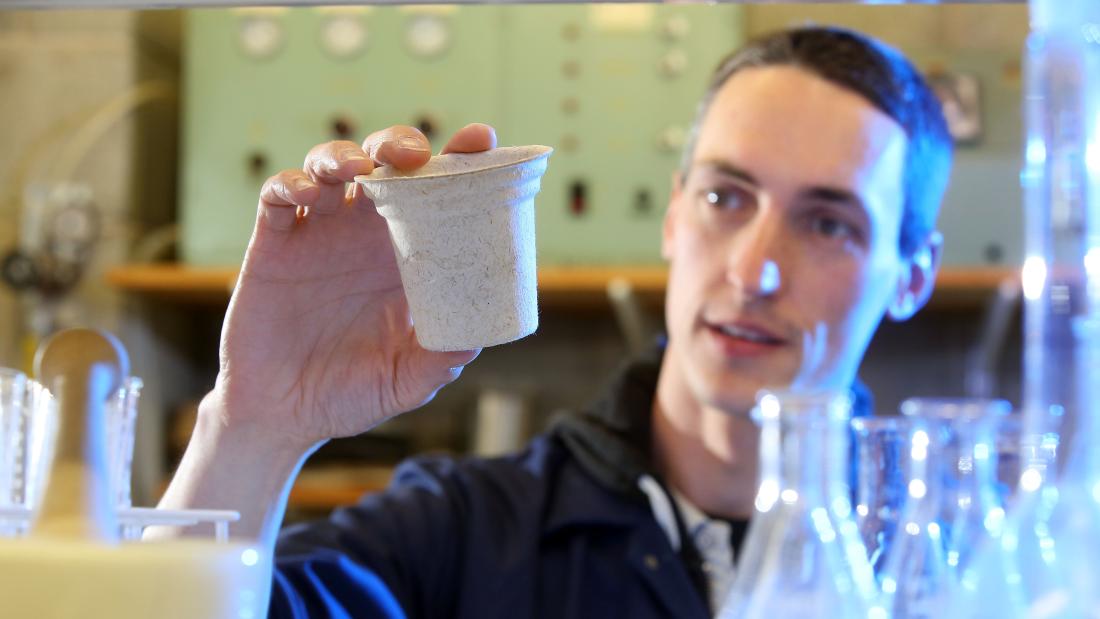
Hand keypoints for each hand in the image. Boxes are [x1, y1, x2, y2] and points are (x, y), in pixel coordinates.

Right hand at [206, 123, 496, 454]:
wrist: (284, 415)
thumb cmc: (352, 393)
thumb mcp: (405, 381)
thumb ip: (438, 359)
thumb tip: (475, 339)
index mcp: (408, 255)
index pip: (438, 193)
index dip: (459, 160)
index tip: (481, 139)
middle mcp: (365, 234)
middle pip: (384, 163)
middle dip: (398, 144)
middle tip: (413, 155)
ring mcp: (319, 233)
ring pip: (329, 165)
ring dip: (342, 154)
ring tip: (357, 168)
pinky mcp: (274, 243)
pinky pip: (278, 196)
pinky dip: (290, 184)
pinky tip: (306, 195)